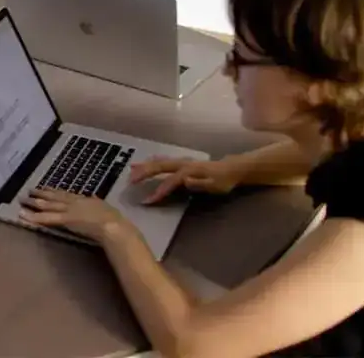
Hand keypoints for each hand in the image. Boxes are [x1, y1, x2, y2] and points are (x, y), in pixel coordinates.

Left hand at [19, 188, 131, 242]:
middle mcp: (74, 202)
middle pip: (54, 197)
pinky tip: (24, 216)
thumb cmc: (114, 220)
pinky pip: (47, 219)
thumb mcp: (105, 207)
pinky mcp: (65, 220)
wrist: (114, 226)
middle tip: (29, 190)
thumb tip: (95, 199)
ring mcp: (69, 210)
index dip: (54, 191)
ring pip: (48, 205)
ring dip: (34, 203)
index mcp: (84, 199)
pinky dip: (34, 218)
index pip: (65, 194)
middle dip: (41, 194)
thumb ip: (97, 203)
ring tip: (23, 199)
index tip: (45, 188)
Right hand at [128, 156, 242, 203]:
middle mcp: (182, 165)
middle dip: (144, 173)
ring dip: (145, 166)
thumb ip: (200, 183)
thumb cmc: (224, 180)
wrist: (233, 169)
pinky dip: (152, 162)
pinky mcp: (182, 164)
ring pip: (160, 162)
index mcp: (189, 171)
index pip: (169, 181)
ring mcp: (181, 162)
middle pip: (160, 167)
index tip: (146, 200)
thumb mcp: (216, 185)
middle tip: (130, 181)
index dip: (158, 191)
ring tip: (131, 169)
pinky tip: (146, 163)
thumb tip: (184, 181)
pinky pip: (163, 161)